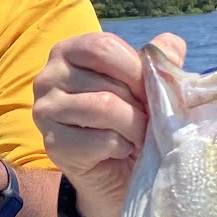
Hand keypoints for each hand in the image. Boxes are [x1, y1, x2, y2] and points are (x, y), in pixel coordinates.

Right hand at [32, 31, 170, 216]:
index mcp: (68, 52)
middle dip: (139, 102)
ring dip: (134, 125)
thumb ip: (158, 62)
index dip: (136, 68)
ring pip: (104, 107)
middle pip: (106, 81)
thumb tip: (171, 44)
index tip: (153, 88)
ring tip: (140, 135)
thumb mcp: (145, 85)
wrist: (115, 171)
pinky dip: (122, 146)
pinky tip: (122, 150)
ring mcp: (45, 111)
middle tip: (150, 119)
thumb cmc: (128, 120)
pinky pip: (101, 139)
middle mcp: (48, 77)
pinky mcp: (53, 143)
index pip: (103, 47)